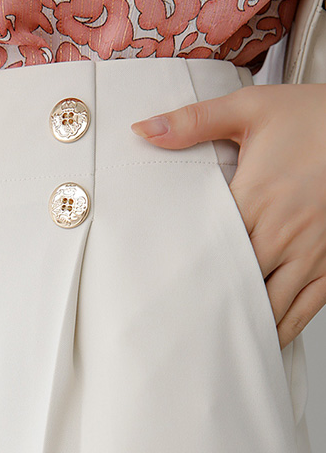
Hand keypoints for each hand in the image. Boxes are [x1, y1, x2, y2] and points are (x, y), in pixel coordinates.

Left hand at [130, 82, 325, 349]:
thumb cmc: (313, 116)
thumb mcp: (250, 108)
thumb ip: (194, 121)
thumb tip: (143, 129)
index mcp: (256, 196)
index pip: (210, 246)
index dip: (184, 272)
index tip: (159, 292)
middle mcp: (283, 230)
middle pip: (237, 282)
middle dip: (209, 305)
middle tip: (178, 329)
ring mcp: (312, 250)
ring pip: (272, 303)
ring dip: (245, 324)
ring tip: (213, 344)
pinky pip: (309, 305)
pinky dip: (285, 326)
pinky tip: (265, 341)